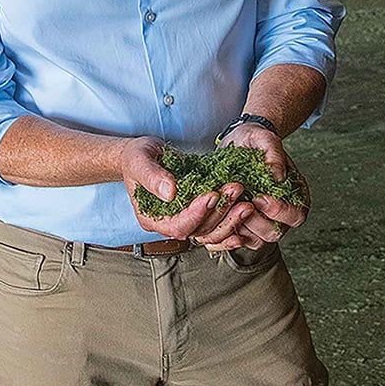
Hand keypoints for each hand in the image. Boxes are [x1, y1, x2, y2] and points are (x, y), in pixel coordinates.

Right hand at [121, 137, 256, 240]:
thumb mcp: (139, 160)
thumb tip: (170, 192)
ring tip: (247, 201)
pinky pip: (216, 226)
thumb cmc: (137, 157)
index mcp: (152, 218)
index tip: (212, 194)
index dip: (196, 213)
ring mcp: (185, 220)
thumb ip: (152, 176)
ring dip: (231, 218)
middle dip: (220, 212)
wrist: (143, 155)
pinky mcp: (197, 213)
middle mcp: (169, 224)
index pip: (178, 225)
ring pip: (211, 231)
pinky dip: (232, 224)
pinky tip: (247, 215)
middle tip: (236, 190)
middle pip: (199, 230)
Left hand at [192, 124, 310, 251]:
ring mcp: (261, 221)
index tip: (259, 197)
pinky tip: (216, 218)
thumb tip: (278, 177)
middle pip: (274, 233)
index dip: (279, 212)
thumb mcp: (265, 139)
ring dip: (238, 226)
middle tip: (239, 202)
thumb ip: (274, 154)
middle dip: (255, 221)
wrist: (238, 142)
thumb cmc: (255, 141)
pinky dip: (225, 234)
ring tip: (226, 207)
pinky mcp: (242, 223)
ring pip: (254, 240)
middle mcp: (280, 213)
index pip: (296, 216)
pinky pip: (236, 239)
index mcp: (294, 195)